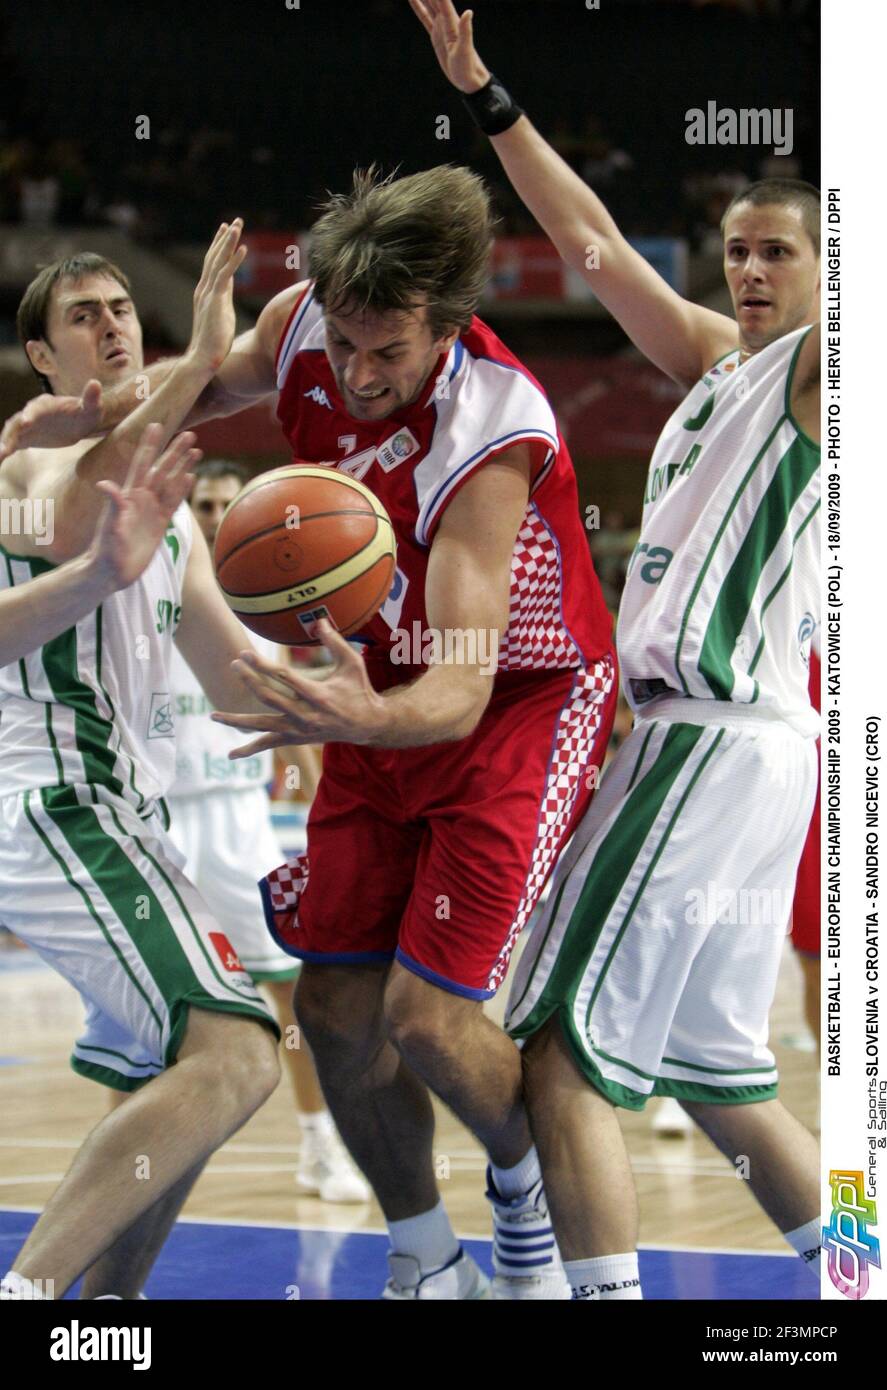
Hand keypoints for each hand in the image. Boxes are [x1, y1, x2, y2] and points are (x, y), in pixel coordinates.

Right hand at [0, 380, 102, 461]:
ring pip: (11, 435)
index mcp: (45, 405)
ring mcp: (27, 426)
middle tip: (4, 447)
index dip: (30, 414)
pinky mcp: (26, 438)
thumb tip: (95, 383)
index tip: (26, 422)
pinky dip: (4, 452)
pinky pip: (12, 445)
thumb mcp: (92, 407)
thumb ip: (91, 398)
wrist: (79, 423)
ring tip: (0, 456)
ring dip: (4, 444)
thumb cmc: (86, 413)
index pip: (35, 408)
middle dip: (10, 433)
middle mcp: (31, 414)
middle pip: (17, 423)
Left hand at [87, 423, 199, 589]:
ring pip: (170, 483)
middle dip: (175, 451)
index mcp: (129, 494)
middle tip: (190, 434)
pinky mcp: (160, 524)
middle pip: (161, 469)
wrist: (111, 572)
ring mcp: (151, 510)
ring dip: (183, 467)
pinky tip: (191, 477)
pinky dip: (182, 490)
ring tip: (197, 451)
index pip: (141, 464)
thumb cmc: (106, 549)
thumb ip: (112, 504)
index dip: (149, 445)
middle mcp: (141, 498)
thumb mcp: (110, 526)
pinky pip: (174, 503)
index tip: (156, 425)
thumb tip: (104, 484)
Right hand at [187, 220, 247, 374]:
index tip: (226, 231)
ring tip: (237, 226)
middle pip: (214, 257)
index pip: (212, 264)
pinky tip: (243, 248)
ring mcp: (208, 293)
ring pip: (218, 261)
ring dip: (228, 242)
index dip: (219, 246)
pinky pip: (225, 275)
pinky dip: (233, 260)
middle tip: (234, 221)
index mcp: (206, 292)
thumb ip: (223, 299)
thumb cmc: (214, 343)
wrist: (203, 358)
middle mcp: (204, 289)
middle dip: (224, 238)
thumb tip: (228, 290)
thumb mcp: (221, 315)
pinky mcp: (215, 301)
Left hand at [211, 620, 386, 753]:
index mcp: (318, 694)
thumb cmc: (360, 689)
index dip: (261, 665)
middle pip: (269, 698)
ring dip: (237, 721)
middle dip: (248, 681)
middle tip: (233, 664)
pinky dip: (250, 749)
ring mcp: (299, 729)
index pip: (283, 678)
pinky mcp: (297, 738)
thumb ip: (334, 641)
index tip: (244, 654)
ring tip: (213, 715)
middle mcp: (306, 715)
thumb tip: (318, 619)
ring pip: (263, 725)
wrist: (368, 724)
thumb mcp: (352, 663)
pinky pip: (270, 744)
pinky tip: (230, 755)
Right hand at [408, 0, 490, 92]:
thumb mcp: (465, 50)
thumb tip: (469, 12)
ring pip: (429, 3)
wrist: (469, 80)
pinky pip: (425, 17)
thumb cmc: (468, 67)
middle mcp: (446, 20)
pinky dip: (419, 7)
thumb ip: (466, 31)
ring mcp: (441, 26)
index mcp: (452, 22)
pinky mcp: (436, 35)